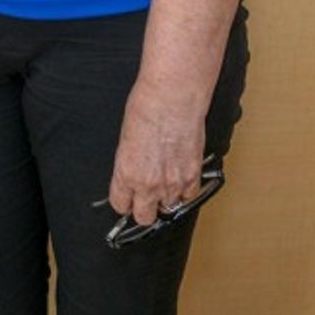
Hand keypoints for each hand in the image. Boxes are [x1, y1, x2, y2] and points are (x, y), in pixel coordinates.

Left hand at [109, 80, 206, 225]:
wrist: (173, 98)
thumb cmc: (147, 108)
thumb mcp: (125, 140)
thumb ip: (128, 165)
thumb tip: (131, 177)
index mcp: (126, 174)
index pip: (120, 205)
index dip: (124, 202)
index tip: (127, 198)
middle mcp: (148, 183)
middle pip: (144, 217)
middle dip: (143, 208)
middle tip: (145, 196)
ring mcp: (172, 183)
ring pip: (169, 208)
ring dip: (166, 198)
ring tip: (165, 179)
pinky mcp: (193, 176)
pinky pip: (189, 196)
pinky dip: (185, 190)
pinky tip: (181, 176)